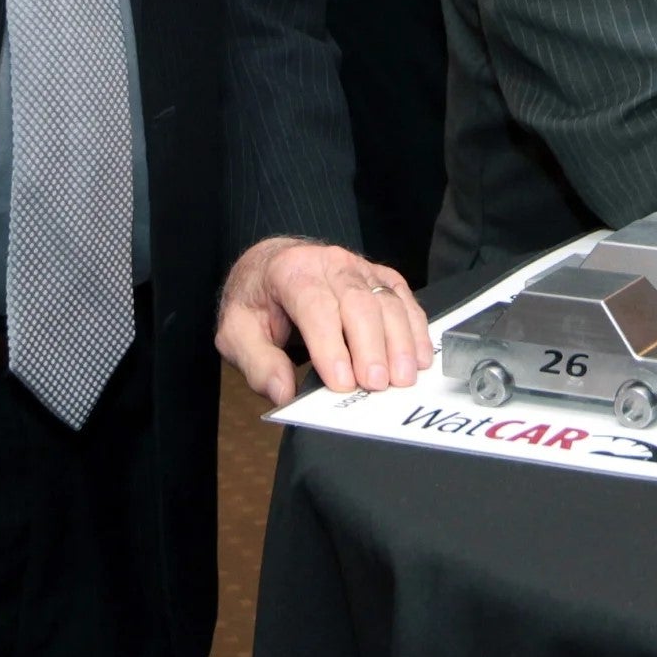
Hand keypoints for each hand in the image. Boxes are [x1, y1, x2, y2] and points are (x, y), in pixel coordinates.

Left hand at [215, 236, 433, 405]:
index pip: (316, 307)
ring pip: (386, 300)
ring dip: (399, 341)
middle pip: (358, 302)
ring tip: (402, 378)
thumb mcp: (236, 332)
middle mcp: (329, 264)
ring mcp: (359, 268)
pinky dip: (416, 329)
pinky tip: (419, 358)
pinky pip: (403, 298)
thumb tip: (282, 392)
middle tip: (376, 385)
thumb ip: (257, 363)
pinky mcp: (380, 276)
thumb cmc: (258, 302)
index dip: (331, 346)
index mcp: (290, 272)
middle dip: (370, 347)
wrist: (273, 265)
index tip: (342, 382)